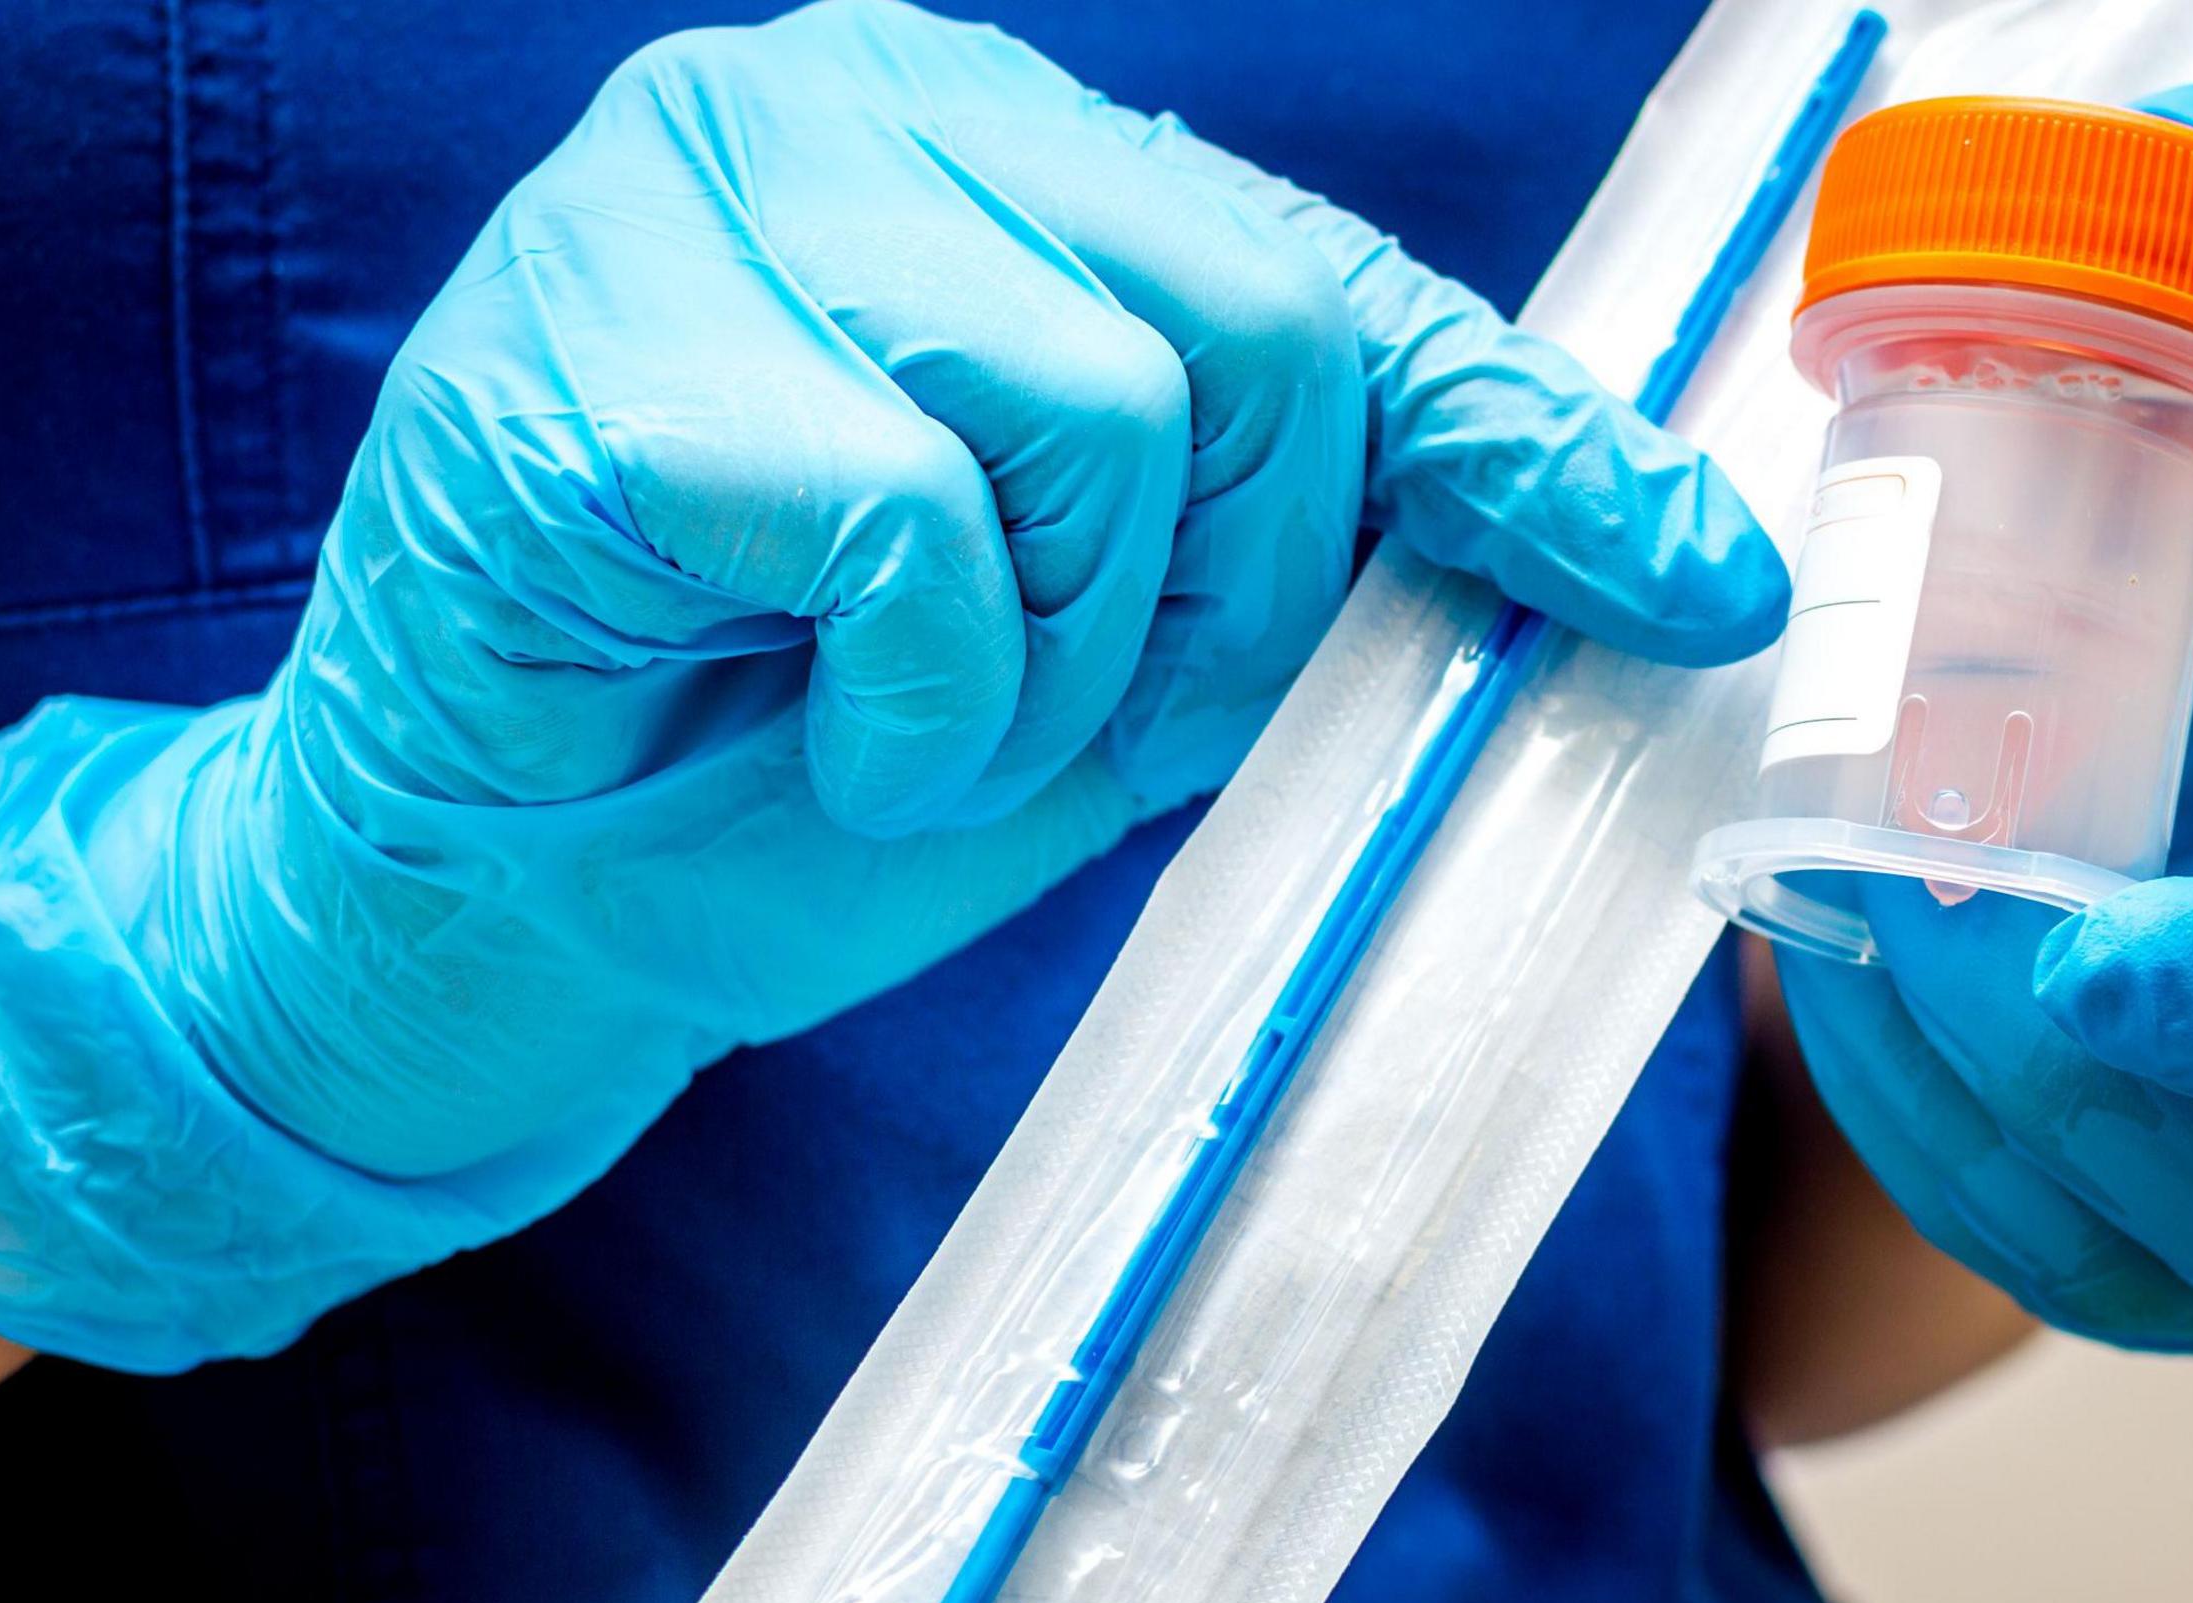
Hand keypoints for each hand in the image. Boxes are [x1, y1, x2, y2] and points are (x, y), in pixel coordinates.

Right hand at [0, 0, 1785, 1370]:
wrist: (499, 907)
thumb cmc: (786, 759)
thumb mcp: (1117, 650)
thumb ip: (1319, 550)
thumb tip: (1659, 553)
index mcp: (985, 148)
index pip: (1323, 277)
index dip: (1518, 444)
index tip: (1692, 582)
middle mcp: (849, 105)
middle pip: (1251, 335)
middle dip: (1210, 600)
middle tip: (1053, 717)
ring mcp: (701, 196)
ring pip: (1100, 418)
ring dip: (1045, 669)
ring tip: (902, 724)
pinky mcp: (600, 349)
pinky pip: (919, 528)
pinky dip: (912, 700)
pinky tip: (803, 728)